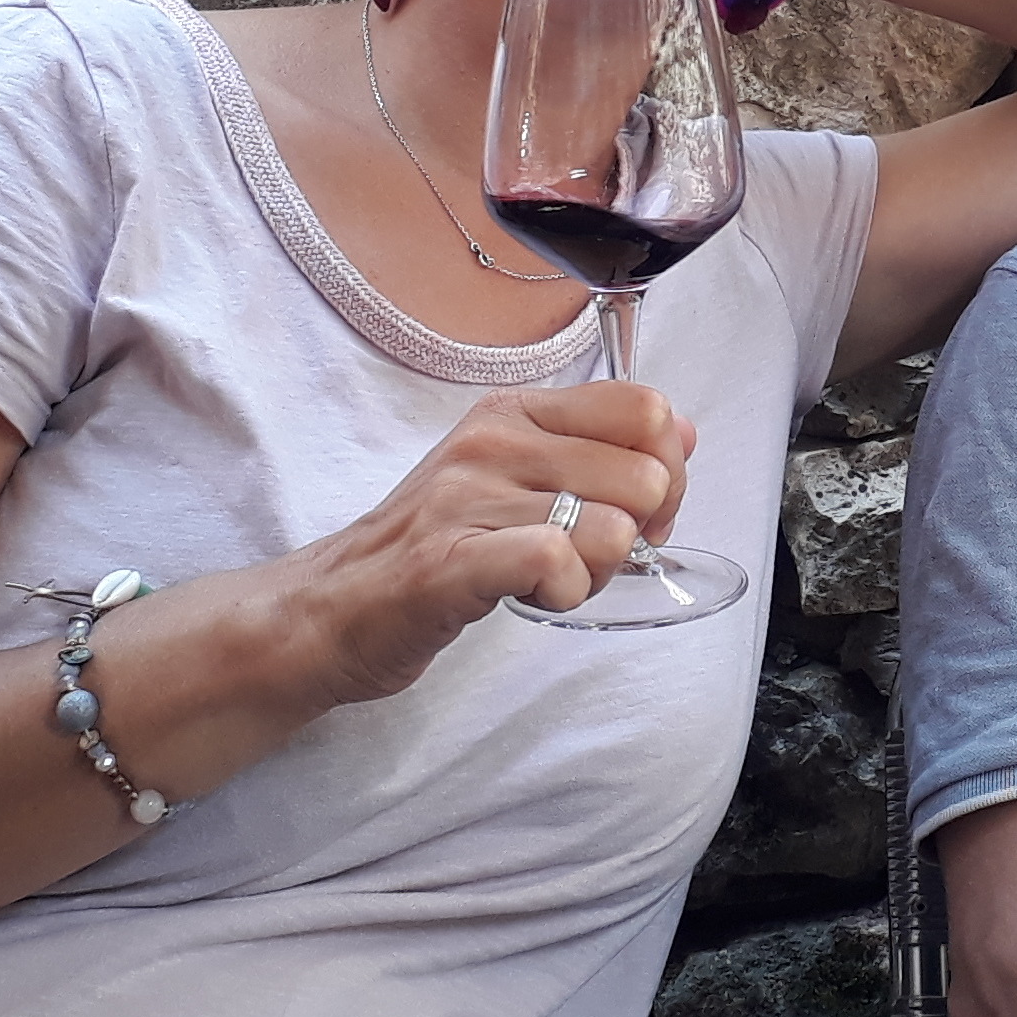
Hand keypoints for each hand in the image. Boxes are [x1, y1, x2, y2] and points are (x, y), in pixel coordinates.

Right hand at [287, 383, 697, 696]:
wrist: (333, 607)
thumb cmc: (431, 547)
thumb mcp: (513, 476)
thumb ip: (597, 450)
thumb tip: (682, 434)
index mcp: (512, 411)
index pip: (645, 409)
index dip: (665, 471)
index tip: (634, 512)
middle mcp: (491, 441)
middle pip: (644, 476)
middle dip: (636, 534)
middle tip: (583, 560)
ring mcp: (467, 498)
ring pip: (611, 527)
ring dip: (597, 574)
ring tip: (548, 581)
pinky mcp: (451, 561)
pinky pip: (555, 561)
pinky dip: (564, 594)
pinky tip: (533, 598)